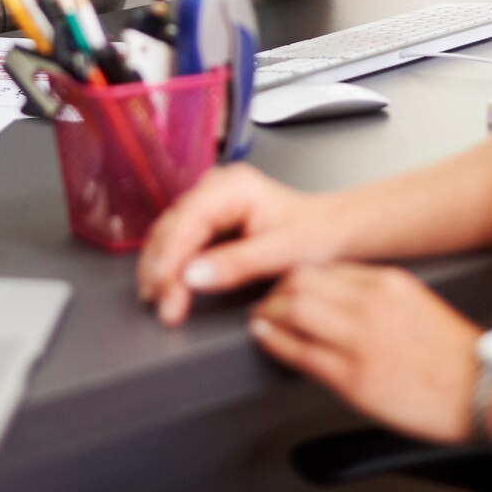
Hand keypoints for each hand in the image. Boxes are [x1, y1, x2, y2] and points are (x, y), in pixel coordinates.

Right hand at [136, 164, 349, 324]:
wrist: (331, 232)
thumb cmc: (315, 234)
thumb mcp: (281, 252)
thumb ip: (236, 264)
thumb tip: (192, 276)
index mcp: (233, 186)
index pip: (188, 221)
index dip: (171, 256)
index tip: (164, 288)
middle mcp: (215, 188)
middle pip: (173, 227)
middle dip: (162, 267)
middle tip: (162, 305)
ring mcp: (209, 202)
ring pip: (170, 235)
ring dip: (161, 269)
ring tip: (160, 301)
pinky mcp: (208, 220)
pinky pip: (180, 242)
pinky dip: (172, 267)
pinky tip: (167, 287)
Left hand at [249, 263, 478, 444]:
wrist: (485, 390)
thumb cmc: (454, 355)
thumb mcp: (415, 303)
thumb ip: (375, 294)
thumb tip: (335, 294)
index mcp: (388, 282)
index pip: (323, 265)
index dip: (293, 273)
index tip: (284, 283)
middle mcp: (372, 305)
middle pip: (301, 280)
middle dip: (274, 289)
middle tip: (266, 300)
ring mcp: (361, 341)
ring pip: (293, 310)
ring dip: (267, 312)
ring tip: (261, 318)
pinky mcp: (355, 378)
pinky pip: (300, 352)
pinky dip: (273, 341)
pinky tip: (265, 337)